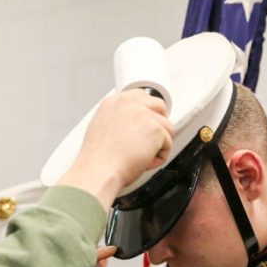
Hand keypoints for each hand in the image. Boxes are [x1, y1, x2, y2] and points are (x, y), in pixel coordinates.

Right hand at [58, 89, 172, 209]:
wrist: (99, 170)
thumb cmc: (98, 160)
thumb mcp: (101, 129)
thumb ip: (118, 120)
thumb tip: (132, 127)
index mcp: (114, 103)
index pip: (140, 96)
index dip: (148, 112)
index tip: (146, 126)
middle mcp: (129, 104)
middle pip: (159, 106)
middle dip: (159, 125)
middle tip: (150, 142)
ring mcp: (144, 114)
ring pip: (166, 127)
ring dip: (158, 145)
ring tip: (141, 157)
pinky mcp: (155, 129)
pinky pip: (168, 144)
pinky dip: (159, 157)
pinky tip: (143, 162)